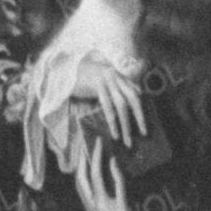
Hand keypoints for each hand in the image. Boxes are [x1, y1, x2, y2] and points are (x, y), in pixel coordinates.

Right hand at [27, 55, 151, 152]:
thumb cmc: (83, 80)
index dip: (141, 109)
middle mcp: (115, 76)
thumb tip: (128, 106)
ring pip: (122, 104)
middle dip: (140, 117)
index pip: (136, 93)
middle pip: (133, 98)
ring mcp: (107, 79)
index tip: (144, 125)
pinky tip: (115, 133)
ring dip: (126, 125)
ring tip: (127, 141)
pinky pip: (108, 106)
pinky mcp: (97, 84)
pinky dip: (113, 121)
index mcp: (118, 76)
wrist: (65, 69)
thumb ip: (115, 91)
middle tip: (144, 133)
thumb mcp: (102, 85)